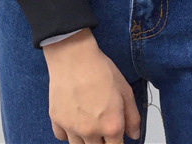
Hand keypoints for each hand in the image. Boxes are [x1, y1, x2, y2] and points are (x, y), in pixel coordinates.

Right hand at [42, 28, 141, 143]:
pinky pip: (63, 137)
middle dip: (102, 141)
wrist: (74, 57)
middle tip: (103, 125)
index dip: (117, 141)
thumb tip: (134, 134)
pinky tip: (74, 119)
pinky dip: (68, 132)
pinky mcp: (57, 121)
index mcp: (111, 126)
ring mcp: (72, 128)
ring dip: (86, 139)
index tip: (116, 135)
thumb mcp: (125, 90)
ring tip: (89, 122)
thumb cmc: (99, 69)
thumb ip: (132, 116)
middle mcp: (91, 132)